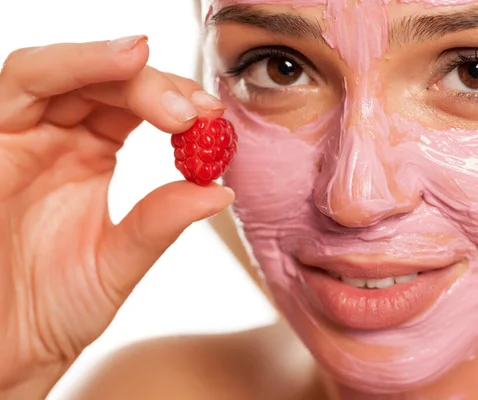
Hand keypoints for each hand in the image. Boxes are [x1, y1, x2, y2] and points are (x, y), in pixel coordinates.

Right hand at [0, 35, 232, 395]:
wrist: (5, 353)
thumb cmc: (51, 311)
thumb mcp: (117, 263)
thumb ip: (160, 222)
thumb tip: (221, 191)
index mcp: (87, 155)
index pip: (132, 104)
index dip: (173, 99)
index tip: (212, 114)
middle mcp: (53, 139)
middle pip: (100, 80)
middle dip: (150, 83)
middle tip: (193, 106)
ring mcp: (17, 140)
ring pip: (57, 71)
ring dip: (108, 63)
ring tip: (150, 65)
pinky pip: (21, 86)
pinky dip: (65, 67)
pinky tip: (114, 63)